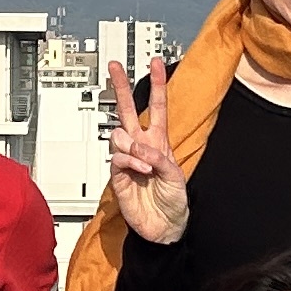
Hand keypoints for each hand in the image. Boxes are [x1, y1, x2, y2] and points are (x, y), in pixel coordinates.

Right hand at [99, 58, 190, 244]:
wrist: (164, 227)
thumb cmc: (174, 202)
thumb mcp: (176, 176)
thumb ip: (159, 158)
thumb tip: (140, 147)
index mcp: (159, 141)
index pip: (156, 107)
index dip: (157, 85)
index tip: (156, 63)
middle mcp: (141, 146)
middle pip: (126, 110)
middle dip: (121, 87)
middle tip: (114, 67)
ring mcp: (128, 160)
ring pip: (118, 135)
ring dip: (132, 146)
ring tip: (146, 161)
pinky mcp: (118, 175)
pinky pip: (117, 159)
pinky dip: (130, 161)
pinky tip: (141, 169)